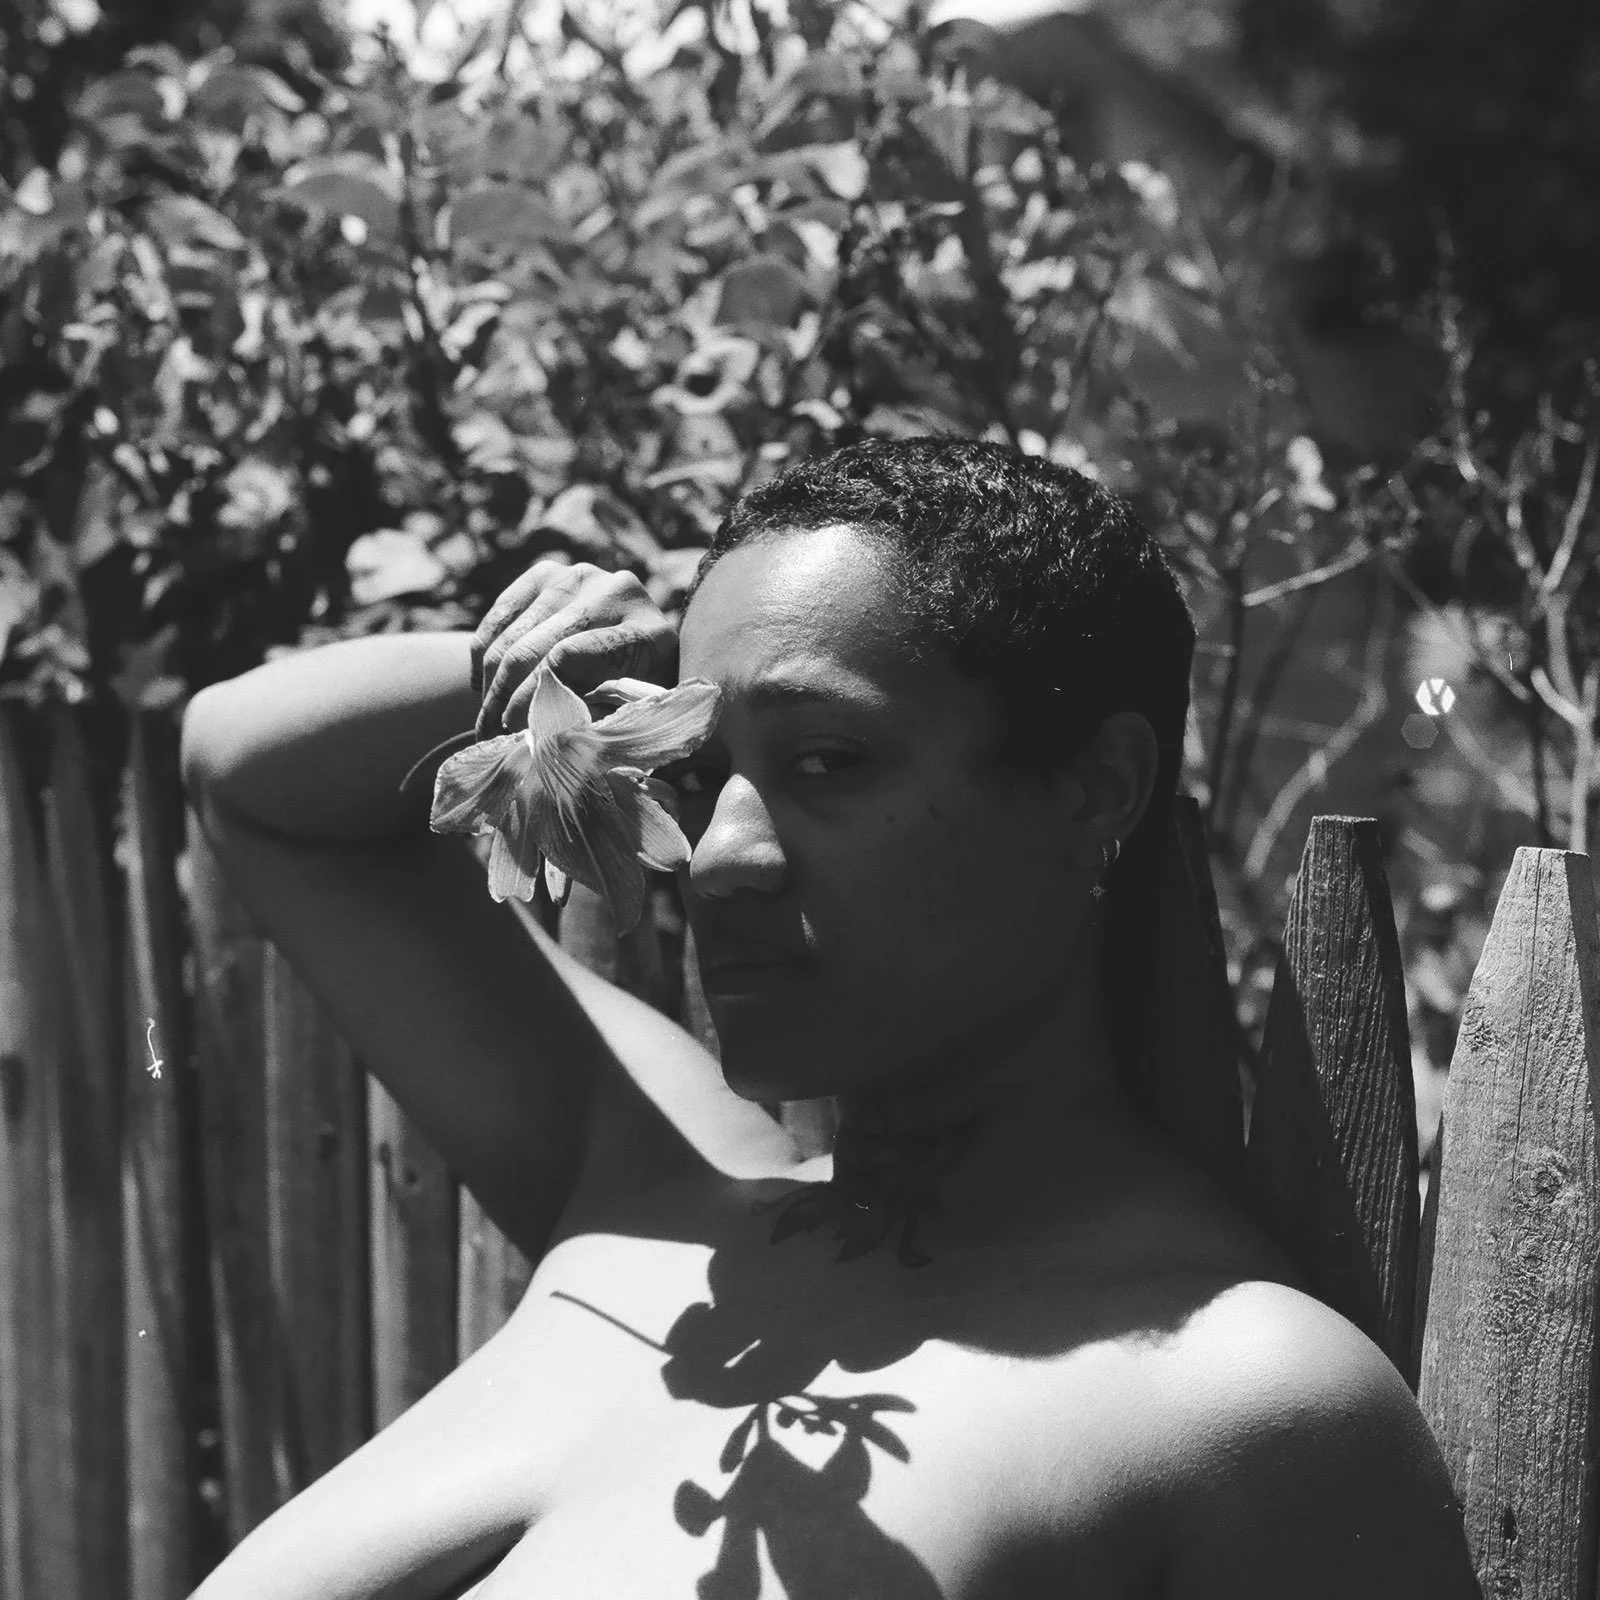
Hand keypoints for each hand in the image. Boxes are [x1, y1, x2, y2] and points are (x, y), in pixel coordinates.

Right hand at [471, 559, 679, 737]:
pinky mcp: (547, 573)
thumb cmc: (636, 691)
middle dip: (505, 695)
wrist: (639, 641)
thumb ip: (595, 717)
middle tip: (489, 732)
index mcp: (648, 633)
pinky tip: (482, 688)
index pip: (567, 658)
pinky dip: (484, 656)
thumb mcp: (627, 712)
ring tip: (484, 720)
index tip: (513, 730)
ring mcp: (578, 577)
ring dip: (491, 683)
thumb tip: (542, 731)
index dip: (532, 697)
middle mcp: (615, 593)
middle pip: (535, 647)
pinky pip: (499, 616)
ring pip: (512, 636)